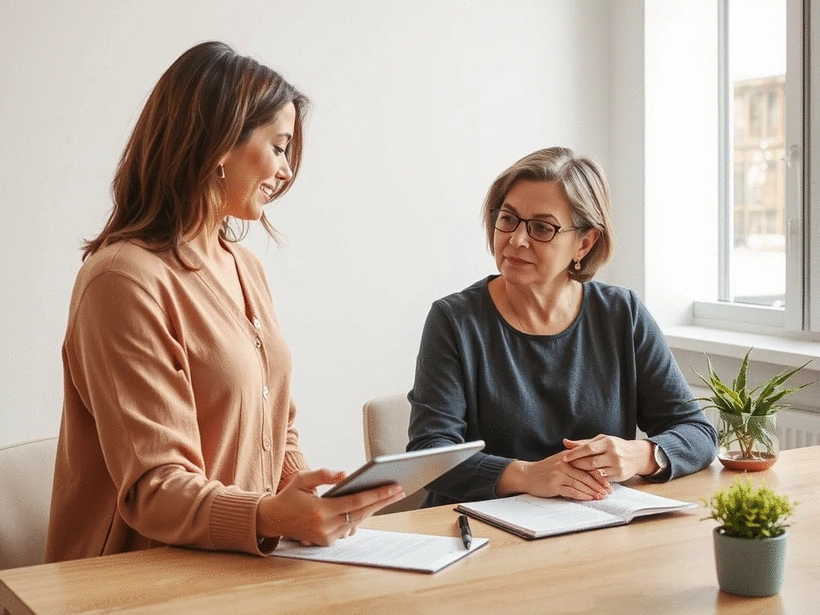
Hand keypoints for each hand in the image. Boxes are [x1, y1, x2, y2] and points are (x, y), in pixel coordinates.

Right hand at [256, 469, 404, 545]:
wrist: (273, 520)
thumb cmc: (289, 496)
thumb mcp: (302, 479)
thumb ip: (324, 474)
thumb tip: (347, 474)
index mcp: (320, 510)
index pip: (356, 502)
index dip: (377, 494)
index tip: (393, 487)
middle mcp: (325, 526)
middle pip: (362, 513)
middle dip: (383, 501)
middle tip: (400, 490)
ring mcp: (326, 537)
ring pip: (357, 521)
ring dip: (374, 509)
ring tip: (391, 495)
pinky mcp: (326, 542)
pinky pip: (349, 528)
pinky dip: (360, 516)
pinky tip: (372, 505)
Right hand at [497, 451, 611, 500]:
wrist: (526, 474)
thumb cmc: (544, 470)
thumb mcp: (559, 461)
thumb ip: (574, 463)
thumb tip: (592, 471)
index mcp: (568, 457)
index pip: (588, 465)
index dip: (599, 474)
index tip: (608, 482)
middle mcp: (564, 463)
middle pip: (586, 475)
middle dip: (599, 484)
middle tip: (609, 492)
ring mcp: (559, 474)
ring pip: (581, 483)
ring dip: (593, 491)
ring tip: (601, 497)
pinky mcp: (554, 484)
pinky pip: (572, 490)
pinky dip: (582, 495)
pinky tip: (589, 498)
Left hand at [561, 435, 655, 481]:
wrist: (637, 455)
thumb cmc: (616, 446)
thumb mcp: (602, 440)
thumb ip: (583, 443)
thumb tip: (565, 442)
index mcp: (608, 442)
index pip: (588, 448)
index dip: (575, 454)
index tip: (564, 458)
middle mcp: (613, 454)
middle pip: (590, 462)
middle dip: (576, 465)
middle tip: (565, 468)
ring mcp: (617, 466)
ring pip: (596, 472)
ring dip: (583, 474)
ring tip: (573, 474)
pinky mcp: (620, 476)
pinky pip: (603, 480)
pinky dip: (593, 480)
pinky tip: (585, 480)